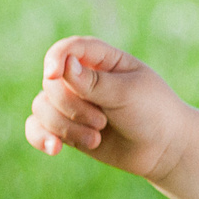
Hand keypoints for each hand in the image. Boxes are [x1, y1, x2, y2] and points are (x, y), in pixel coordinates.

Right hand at [25, 36, 188, 180]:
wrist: (163, 149)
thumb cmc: (152, 113)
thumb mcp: (128, 94)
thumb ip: (95, 82)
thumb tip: (63, 66)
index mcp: (101, 59)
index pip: (68, 49)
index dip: (56, 59)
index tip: (54, 74)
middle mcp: (81, 78)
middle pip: (52, 84)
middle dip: (72, 107)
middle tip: (102, 122)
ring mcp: (71, 104)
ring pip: (42, 107)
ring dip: (65, 127)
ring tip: (96, 138)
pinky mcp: (66, 128)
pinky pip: (35, 128)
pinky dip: (41, 137)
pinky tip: (55, 149)